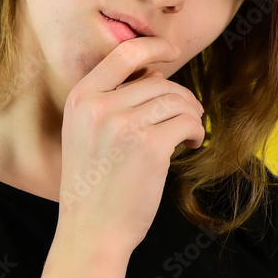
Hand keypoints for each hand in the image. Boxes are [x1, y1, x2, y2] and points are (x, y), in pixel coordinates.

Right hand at [56, 36, 205, 254]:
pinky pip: (186, 122)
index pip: (124, 53)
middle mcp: (99, 106)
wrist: (91, 231)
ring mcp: (123, 125)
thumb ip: (111, 100)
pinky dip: (196, 131)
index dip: (153, 46)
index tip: (172, 51)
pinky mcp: (149, 147)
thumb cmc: (93, 183)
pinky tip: (192, 144)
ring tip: (190, 133)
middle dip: (180, 97)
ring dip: (191, 115)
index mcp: (81, 97)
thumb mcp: (86, 132)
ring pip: (176, 100)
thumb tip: (156, 75)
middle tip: (187, 117)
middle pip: (158, 82)